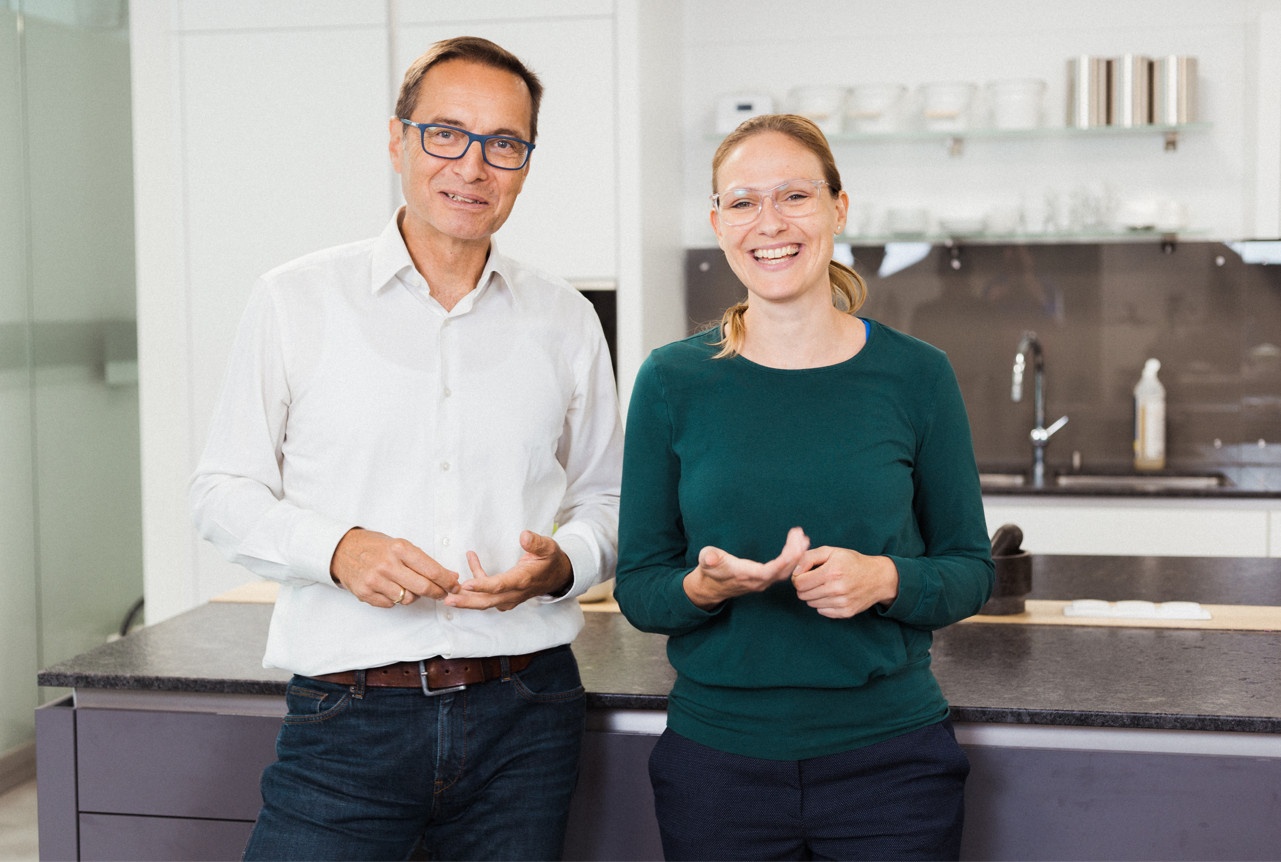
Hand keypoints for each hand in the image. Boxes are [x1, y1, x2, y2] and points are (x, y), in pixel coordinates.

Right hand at [329, 528, 459, 607]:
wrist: (342, 550)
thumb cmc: (376, 546)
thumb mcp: (400, 545)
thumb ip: (422, 561)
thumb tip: (449, 576)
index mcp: (400, 549)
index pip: (431, 570)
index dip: (447, 581)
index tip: (455, 585)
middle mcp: (387, 565)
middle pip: (423, 588)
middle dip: (438, 593)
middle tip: (443, 593)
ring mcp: (375, 580)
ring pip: (408, 599)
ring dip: (415, 596)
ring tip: (410, 586)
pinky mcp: (365, 593)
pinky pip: (391, 604)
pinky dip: (396, 599)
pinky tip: (392, 588)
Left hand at [444, 531, 571, 611]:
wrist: (558, 576)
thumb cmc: (550, 560)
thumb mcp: (548, 547)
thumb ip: (536, 542)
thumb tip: (523, 536)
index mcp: (523, 580)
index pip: (500, 586)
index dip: (482, 585)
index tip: (465, 584)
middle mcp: (515, 592)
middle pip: (487, 601)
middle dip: (467, 601)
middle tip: (448, 599)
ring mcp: (510, 598)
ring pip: (486, 602)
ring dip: (467, 599)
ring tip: (448, 592)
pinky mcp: (506, 598)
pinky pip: (488, 596)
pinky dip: (476, 586)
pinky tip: (471, 565)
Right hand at [684, 527, 809, 609]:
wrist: (709, 588)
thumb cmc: (709, 571)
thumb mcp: (705, 561)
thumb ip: (709, 558)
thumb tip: (710, 557)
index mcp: (746, 576)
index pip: (770, 571)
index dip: (785, 560)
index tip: (795, 545)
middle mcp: (758, 581)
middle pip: (783, 571)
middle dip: (795, 553)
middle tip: (800, 534)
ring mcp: (763, 582)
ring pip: (786, 572)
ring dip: (796, 556)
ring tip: (803, 538)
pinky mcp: (765, 579)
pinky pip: (784, 571)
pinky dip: (793, 559)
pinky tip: (797, 547)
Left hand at [790, 546, 898, 618]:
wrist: (878, 577)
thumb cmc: (852, 562)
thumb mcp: (831, 551)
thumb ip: (808, 557)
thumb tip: (795, 572)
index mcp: (831, 572)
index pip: (799, 583)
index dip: (798, 578)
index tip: (805, 574)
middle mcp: (836, 589)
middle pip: (802, 595)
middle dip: (805, 587)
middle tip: (815, 580)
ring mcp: (841, 603)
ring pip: (811, 604)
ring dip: (814, 595)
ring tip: (825, 586)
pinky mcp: (846, 612)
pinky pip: (822, 611)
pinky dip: (823, 604)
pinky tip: (832, 595)